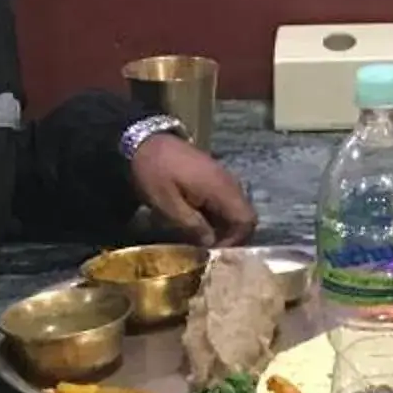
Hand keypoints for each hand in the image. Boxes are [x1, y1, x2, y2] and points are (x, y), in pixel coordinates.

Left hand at [133, 134, 257, 245]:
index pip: (247, 220)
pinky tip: (198, 221)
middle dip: (231, 236)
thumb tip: (211, 244)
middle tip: (208, 249)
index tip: (214, 252)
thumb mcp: (167, 204)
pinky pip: (225, 200)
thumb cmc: (155, 172)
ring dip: (223, 226)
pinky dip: (217, 214)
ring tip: (201, 238)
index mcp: (221, 189)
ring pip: (236, 209)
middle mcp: (229, 183)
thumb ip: (192, 225)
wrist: (145, 140)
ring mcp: (223, 178)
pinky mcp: (214, 176)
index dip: (236, 241)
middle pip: (245, 216)